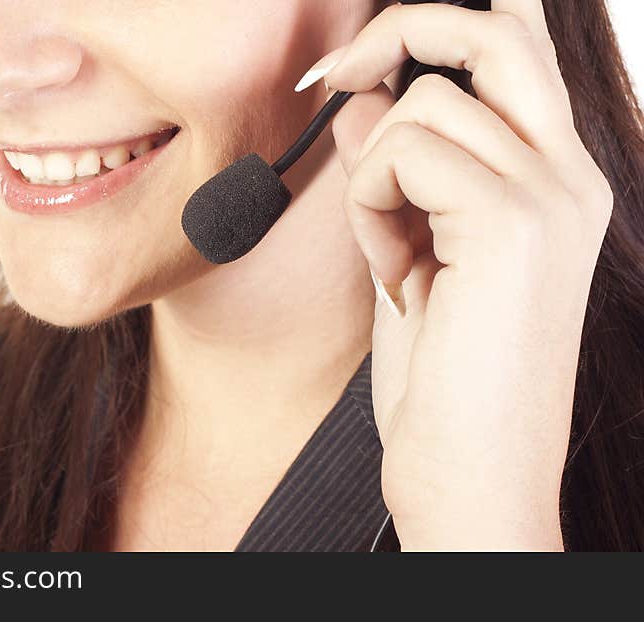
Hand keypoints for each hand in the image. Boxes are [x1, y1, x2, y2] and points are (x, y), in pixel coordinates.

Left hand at [300, 1, 613, 549]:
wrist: (471, 474)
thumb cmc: (443, 376)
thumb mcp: (414, 252)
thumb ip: (398, 170)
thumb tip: (363, 100)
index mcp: (557, 182)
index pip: (514, 50)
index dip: (433, 30)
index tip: (354, 66)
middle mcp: (571, 174)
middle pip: (497, 29)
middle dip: (401, 29)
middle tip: (337, 76)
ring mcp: (551, 194)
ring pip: (428, 100)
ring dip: (375, 172)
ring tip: (390, 252)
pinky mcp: (513, 223)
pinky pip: (405, 152)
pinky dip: (371, 205)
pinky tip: (394, 271)